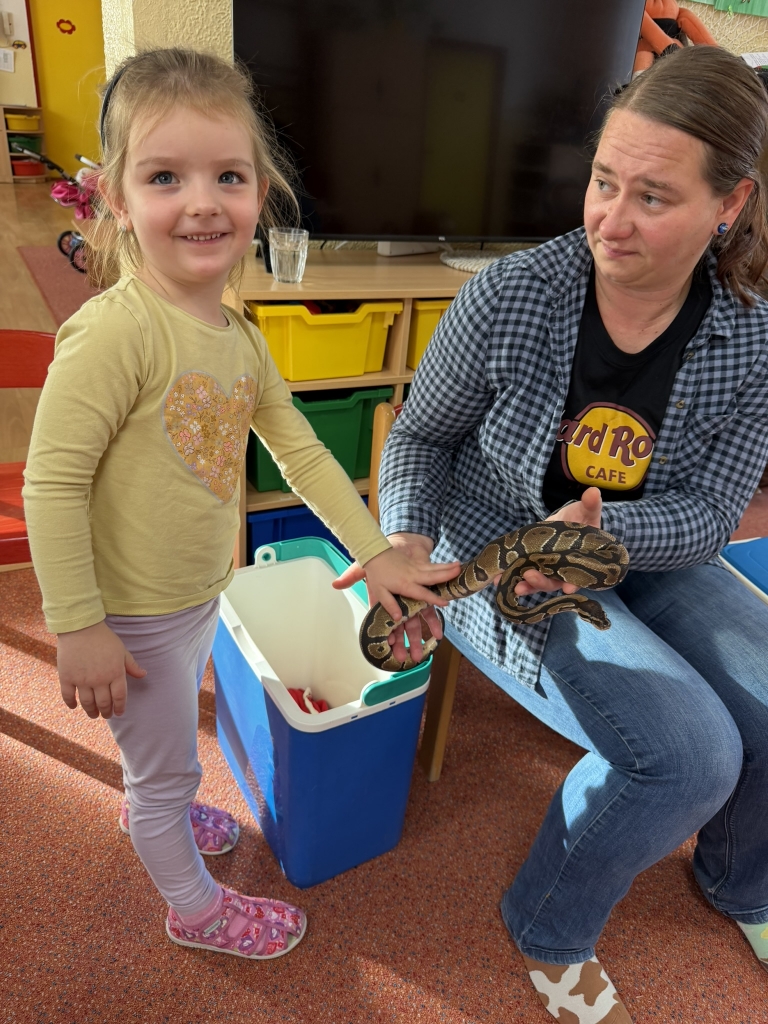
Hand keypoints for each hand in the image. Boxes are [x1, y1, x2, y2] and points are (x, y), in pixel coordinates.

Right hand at [57, 620, 145, 718]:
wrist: (80, 627)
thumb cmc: (104, 638)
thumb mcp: (122, 651)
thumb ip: (131, 665)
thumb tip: (143, 675)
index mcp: (115, 673)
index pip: (119, 697)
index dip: (119, 707)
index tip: (119, 713)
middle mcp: (99, 680)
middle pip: (103, 703)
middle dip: (106, 712)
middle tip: (106, 715)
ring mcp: (82, 680)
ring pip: (87, 703)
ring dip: (91, 711)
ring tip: (94, 714)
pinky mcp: (66, 677)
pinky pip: (68, 696)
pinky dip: (71, 703)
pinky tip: (74, 706)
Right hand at [333, 532, 458, 663]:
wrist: (404, 544)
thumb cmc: (384, 558)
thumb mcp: (364, 567)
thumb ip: (351, 576)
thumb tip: (335, 584)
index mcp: (384, 601)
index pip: (383, 621)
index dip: (385, 634)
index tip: (387, 647)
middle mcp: (398, 603)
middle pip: (400, 627)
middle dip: (402, 643)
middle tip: (404, 658)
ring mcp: (412, 600)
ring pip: (415, 623)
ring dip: (417, 639)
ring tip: (419, 654)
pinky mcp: (425, 595)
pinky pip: (429, 611)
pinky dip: (433, 622)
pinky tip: (437, 634)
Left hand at [514, 486, 603, 596]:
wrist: (565, 520)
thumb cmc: (580, 519)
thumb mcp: (586, 511)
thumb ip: (590, 505)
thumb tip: (594, 492)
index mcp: (579, 561)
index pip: (579, 577)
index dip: (574, 584)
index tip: (569, 587)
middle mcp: (562, 571)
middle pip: (553, 582)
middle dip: (541, 582)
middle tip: (529, 576)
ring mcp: (546, 571)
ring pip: (536, 583)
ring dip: (525, 585)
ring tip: (513, 585)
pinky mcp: (531, 565)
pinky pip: (521, 576)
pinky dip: (510, 578)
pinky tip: (497, 579)